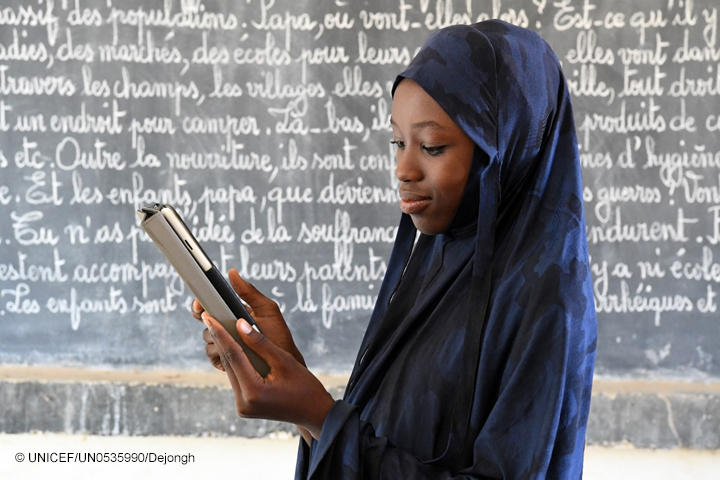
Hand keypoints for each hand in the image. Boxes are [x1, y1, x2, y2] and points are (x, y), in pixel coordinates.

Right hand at [191, 268, 304, 370]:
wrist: (284, 361)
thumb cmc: (278, 334)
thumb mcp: (267, 309)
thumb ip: (249, 292)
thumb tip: (232, 272)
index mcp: (234, 313)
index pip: (211, 305)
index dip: (202, 303)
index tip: (200, 303)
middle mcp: (227, 327)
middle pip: (206, 321)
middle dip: (207, 319)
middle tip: (211, 317)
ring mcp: (225, 344)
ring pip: (208, 338)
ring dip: (216, 335)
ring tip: (232, 335)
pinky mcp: (225, 360)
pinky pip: (214, 355)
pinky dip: (219, 352)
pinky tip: (232, 349)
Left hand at [191, 269, 314, 442]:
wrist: (314, 413)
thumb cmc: (305, 387)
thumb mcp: (284, 361)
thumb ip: (260, 343)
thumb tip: (240, 324)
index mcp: (253, 392)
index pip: (233, 355)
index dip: (220, 333)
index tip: (209, 317)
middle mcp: (243, 403)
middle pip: (228, 363)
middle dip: (219, 339)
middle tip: (209, 317)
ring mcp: (242, 407)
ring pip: (230, 370)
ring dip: (226, 349)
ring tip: (218, 327)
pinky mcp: (244, 406)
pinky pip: (237, 378)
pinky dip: (235, 361)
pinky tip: (232, 345)